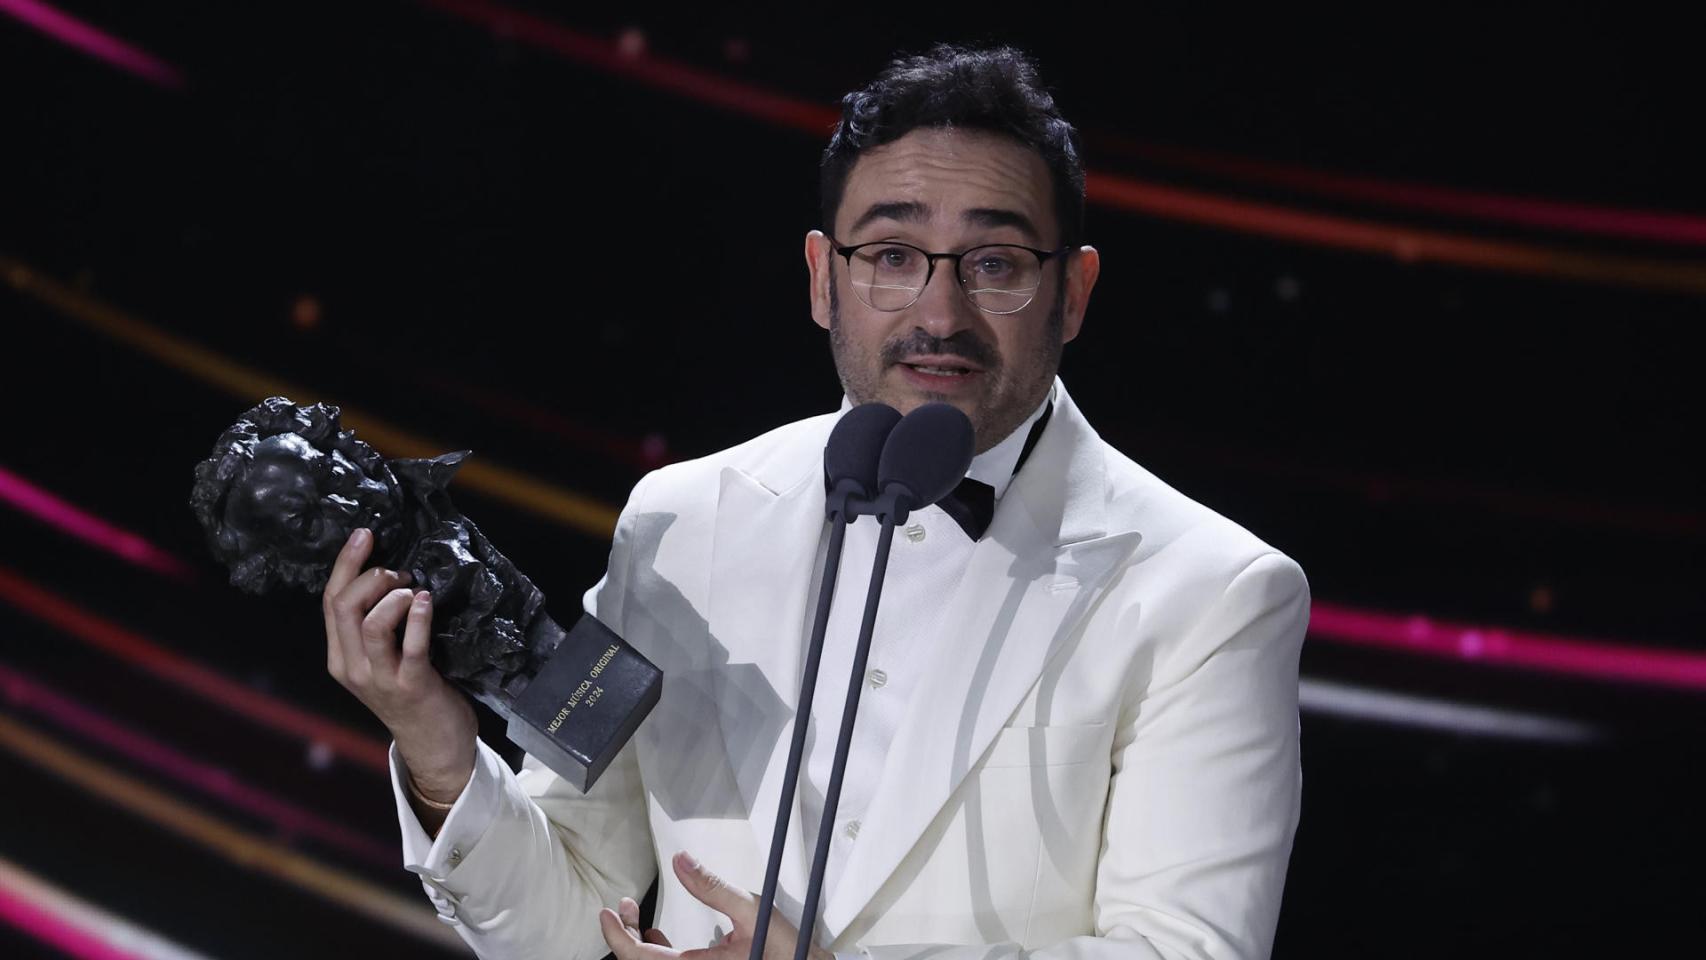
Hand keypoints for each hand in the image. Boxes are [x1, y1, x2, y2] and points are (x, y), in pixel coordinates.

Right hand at [323, 527, 475, 801]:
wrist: (434, 745)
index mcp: (340, 657)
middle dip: (369, 575)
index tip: (364, 534)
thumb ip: (376, 625)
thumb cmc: (414, 692)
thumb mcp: (382, 659)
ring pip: (370, 624)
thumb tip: (388, 574)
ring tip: (412, 588)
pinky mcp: (412, 686)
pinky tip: (424, 601)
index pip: (330, 603)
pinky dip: (415, 617)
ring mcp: (380, 679)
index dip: (345, 565)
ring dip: (391, 595)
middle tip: (398, 570)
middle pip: (344, 607)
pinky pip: (409, 646)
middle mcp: (352, 668)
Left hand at [600, 852, 832, 959]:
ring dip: (637, 941)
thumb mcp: (751, 910)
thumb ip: (713, 887)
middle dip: (623, 935)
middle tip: (619, 907)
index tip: (606, 912)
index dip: (617, 936)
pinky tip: (656, 931)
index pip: (640, 958)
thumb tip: (680, 861)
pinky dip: (655, 949)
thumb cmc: (784, 948)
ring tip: (632, 913)